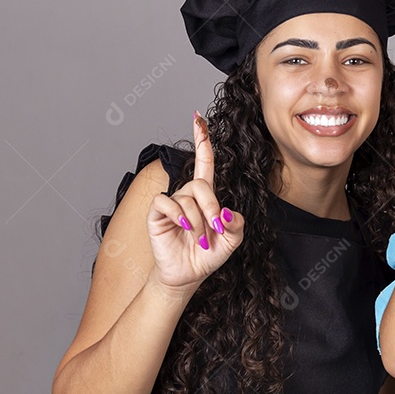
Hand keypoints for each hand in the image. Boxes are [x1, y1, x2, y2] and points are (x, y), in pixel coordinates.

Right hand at [145, 112, 244, 292]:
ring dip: (198, 221)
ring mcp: (171, 203)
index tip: (199, 119)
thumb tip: (226, 212)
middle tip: (216, 229)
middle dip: (212, 207)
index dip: (203, 141)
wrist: (189, 274)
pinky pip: (168, 203)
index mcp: (205, 196)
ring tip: (199, 239)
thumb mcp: (232, 239)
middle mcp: (187, 195)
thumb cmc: (208, 254)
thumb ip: (237, 223)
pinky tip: (184, 228)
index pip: (204, 163)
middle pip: (201, 184)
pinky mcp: (157, 213)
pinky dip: (180, 216)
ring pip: (188, 198)